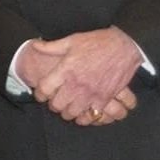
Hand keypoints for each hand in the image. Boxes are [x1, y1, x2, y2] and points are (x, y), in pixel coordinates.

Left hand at [17, 27, 141, 125]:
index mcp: (65, 70)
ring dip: (68, 112)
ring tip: (67, 108)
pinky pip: (91, 117)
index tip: (40, 94)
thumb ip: (51, 47)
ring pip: (72, 113)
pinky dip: (85, 118)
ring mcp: (90, 93)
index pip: (44, 89)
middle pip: (56, 105)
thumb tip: (34, 45)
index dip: (39, 94)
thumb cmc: (97, 42)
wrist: (124, 46)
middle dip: (53, 105)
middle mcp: (76, 84)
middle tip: (54, 102)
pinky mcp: (104, 99)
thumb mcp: (72, 41)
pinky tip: (83, 114)